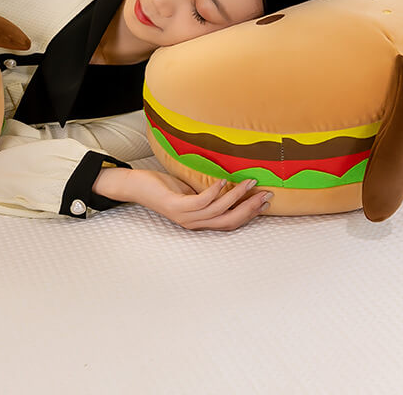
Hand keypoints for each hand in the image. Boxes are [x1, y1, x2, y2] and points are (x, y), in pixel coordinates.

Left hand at [97, 168, 271, 230]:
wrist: (135, 186)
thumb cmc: (163, 186)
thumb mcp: (190, 190)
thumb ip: (208, 191)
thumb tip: (231, 181)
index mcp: (200, 221)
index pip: (231, 222)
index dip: (250, 214)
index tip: (267, 201)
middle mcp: (194, 223)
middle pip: (230, 220)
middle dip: (250, 208)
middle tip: (267, 194)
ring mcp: (184, 216)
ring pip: (218, 210)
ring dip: (236, 196)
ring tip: (249, 181)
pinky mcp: (175, 206)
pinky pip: (199, 201)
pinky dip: (214, 191)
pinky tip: (223, 179)